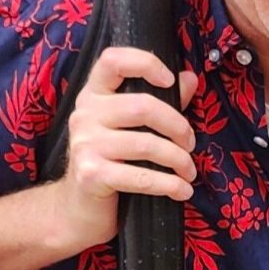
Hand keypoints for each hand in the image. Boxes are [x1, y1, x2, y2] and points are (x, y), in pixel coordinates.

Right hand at [55, 46, 199, 243]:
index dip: (145, 63)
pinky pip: (140, 177)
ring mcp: (85, 144)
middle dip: (178, 127)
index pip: (113, 60)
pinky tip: (181, 190)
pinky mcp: (91, 175)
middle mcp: (85, 114)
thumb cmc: (110, 163)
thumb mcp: (131, 128)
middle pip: (143, 106)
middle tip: (190, 145)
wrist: (78, 209)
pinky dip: (168, 185)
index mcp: (94, 95)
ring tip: (188, 171)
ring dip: (178, 160)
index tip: (170, 80)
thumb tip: (190, 78)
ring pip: (147, 144)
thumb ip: (160, 102)